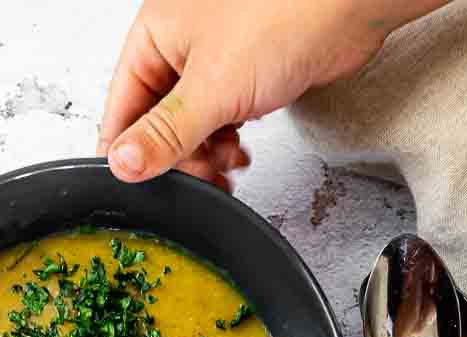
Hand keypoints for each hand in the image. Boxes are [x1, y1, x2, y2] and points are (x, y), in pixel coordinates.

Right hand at [98, 0, 404, 185]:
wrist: (346, 5)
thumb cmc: (283, 14)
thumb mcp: (212, 87)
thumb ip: (165, 133)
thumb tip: (123, 164)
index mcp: (155, 34)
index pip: (120, 107)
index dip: (128, 153)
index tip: (140, 189)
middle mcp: (179, 46)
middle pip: (156, 123)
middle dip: (178, 159)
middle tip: (200, 178)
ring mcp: (213, 61)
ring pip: (190, 127)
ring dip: (205, 156)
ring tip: (226, 165)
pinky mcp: (244, 76)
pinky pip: (219, 121)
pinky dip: (227, 144)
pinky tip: (240, 152)